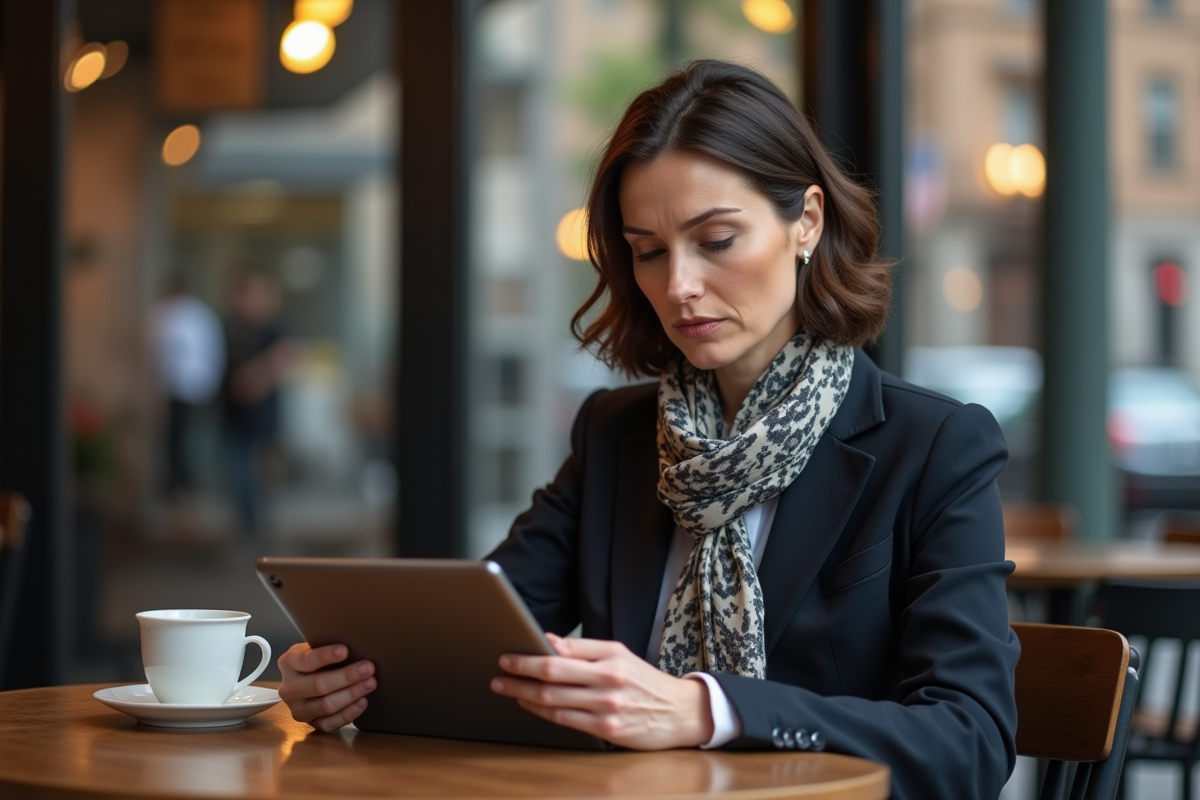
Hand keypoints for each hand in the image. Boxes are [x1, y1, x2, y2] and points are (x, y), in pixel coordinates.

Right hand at [277, 643, 375, 732]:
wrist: (309, 677)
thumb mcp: (316, 646)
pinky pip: (330, 723)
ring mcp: (298, 708)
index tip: (345, 650)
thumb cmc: (319, 658)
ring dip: (351, 694)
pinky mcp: (310, 723)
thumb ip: (327, 645)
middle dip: (347, 676)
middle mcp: (289, 688)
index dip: (326, 656)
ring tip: (370, 683)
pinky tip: (362, 701)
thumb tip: (356, 642)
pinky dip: (349, 713)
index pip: (306, 660)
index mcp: (288, 663)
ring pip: (326, 705)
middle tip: (368, 668)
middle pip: (319, 685)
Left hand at [490, 633, 713, 749]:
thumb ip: (583, 647)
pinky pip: (565, 721)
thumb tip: (549, 641)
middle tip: (499, 673)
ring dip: (524, 695)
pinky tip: (530, 705)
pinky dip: (542, 712)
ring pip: (553, 701)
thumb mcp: (618, 653)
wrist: (679, 712)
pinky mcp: (606, 731)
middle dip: (519, 676)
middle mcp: (608, 683)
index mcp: (610, 659)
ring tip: (506, 689)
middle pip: (552, 678)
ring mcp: (606, 709)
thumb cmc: (644, 680)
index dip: (529, 657)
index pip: (560, 656)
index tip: (508, 655)